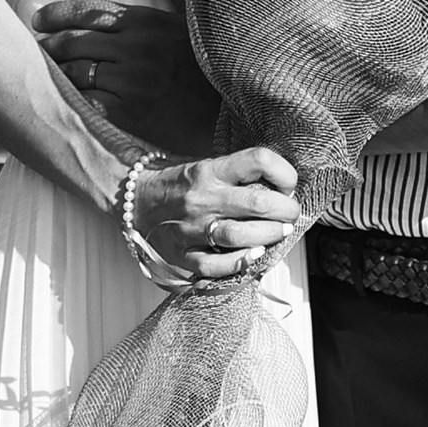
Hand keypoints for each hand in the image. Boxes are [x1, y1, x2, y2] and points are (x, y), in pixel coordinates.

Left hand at [37, 0, 220, 151]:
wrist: (233, 113)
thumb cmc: (216, 62)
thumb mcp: (197, 17)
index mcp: (146, 21)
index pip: (89, 11)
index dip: (57, 14)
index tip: (37, 20)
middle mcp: (134, 47)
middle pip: (74, 42)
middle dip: (48, 46)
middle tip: (33, 50)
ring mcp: (129, 80)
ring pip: (74, 72)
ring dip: (53, 73)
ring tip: (38, 76)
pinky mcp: (128, 112)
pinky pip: (84, 102)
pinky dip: (67, 99)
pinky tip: (58, 101)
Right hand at [129, 145, 301, 282]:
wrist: (137, 200)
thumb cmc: (181, 184)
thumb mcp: (209, 167)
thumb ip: (242, 177)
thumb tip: (283, 191)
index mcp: (211, 170)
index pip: (259, 160)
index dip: (285, 173)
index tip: (289, 185)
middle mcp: (202, 198)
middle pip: (258, 203)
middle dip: (286, 211)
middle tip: (290, 215)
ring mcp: (191, 228)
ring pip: (240, 236)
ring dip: (269, 236)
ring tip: (278, 233)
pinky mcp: (182, 254)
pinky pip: (215, 265)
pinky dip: (240, 262)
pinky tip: (254, 255)